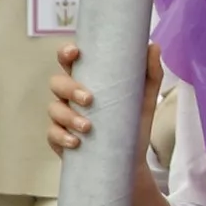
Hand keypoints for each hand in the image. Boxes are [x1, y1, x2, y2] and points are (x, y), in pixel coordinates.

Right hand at [46, 42, 162, 154]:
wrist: (131, 158)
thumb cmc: (133, 122)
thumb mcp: (145, 98)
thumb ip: (150, 73)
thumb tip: (153, 46)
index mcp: (87, 80)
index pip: (69, 61)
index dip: (66, 53)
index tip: (74, 53)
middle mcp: (70, 96)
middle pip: (57, 82)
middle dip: (70, 88)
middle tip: (89, 99)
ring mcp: (63, 117)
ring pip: (54, 109)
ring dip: (69, 116)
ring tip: (88, 127)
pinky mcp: (60, 138)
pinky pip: (52, 134)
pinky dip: (62, 137)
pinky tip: (76, 142)